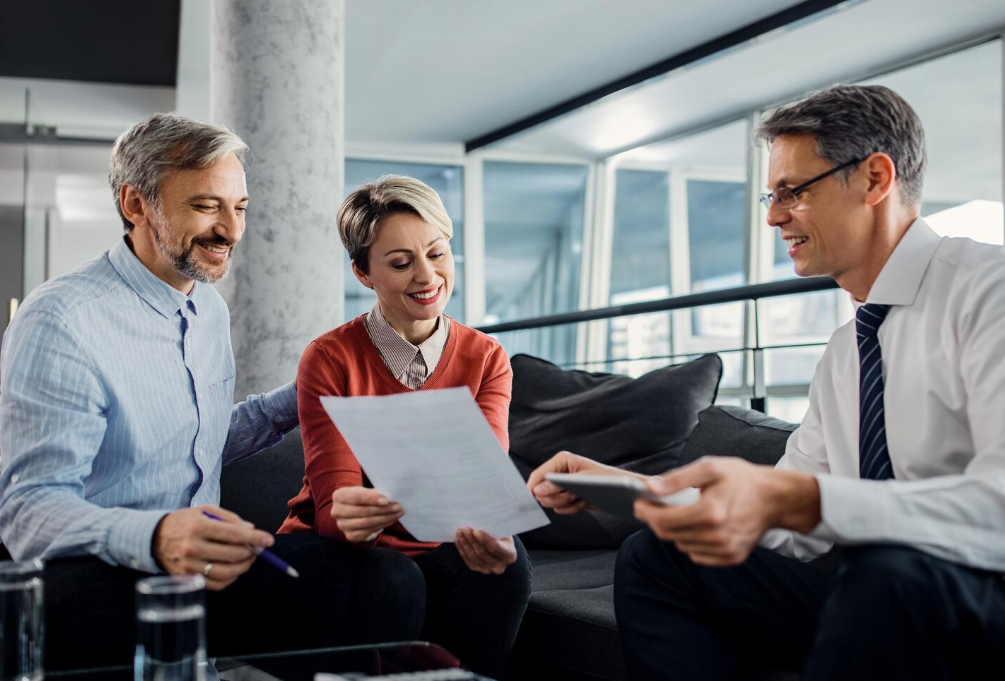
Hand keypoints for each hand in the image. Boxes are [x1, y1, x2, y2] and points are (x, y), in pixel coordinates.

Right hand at [152, 505, 271, 589]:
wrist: (154, 538)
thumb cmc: (184, 522)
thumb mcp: (204, 510)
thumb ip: (229, 518)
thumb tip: (250, 528)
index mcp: (198, 526)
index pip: (233, 534)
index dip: (254, 538)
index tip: (269, 540)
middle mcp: (192, 547)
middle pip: (232, 554)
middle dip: (251, 552)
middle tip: (257, 549)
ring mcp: (188, 565)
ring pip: (226, 572)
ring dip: (243, 567)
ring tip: (248, 559)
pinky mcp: (186, 578)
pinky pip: (215, 584)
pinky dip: (230, 579)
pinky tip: (234, 569)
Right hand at [330, 486, 404, 542]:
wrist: (353, 512)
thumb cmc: (361, 498)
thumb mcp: (365, 491)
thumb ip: (374, 493)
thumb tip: (389, 495)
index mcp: (339, 496)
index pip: (356, 498)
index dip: (372, 499)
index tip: (387, 500)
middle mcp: (337, 512)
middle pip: (363, 512)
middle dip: (383, 510)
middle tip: (399, 507)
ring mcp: (342, 526)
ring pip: (368, 523)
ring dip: (386, 518)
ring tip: (398, 513)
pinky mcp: (350, 536)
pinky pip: (369, 531)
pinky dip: (383, 525)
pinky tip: (392, 519)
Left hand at [455, 528, 516, 574]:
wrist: (499, 544)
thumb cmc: (501, 534)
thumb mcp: (502, 530)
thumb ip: (495, 527)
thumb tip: (480, 519)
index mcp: (509, 555)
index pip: (496, 548)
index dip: (485, 540)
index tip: (476, 530)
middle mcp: (500, 566)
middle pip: (482, 553)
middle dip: (472, 540)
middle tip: (465, 528)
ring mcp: (488, 570)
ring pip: (473, 556)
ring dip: (465, 543)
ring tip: (460, 531)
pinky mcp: (478, 569)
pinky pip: (467, 560)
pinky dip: (462, 549)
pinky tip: (458, 539)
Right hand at [526, 450, 639, 514]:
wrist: (620, 492)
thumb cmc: (605, 480)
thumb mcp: (581, 481)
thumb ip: (557, 485)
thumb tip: (537, 491)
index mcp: (561, 461)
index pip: (538, 475)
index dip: (534, 488)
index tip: (535, 500)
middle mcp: (560, 471)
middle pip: (541, 491)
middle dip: (556, 497)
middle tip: (573, 494)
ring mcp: (563, 484)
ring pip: (550, 501)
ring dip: (565, 503)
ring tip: (579, 497)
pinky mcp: (567, 495)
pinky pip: (559, 508)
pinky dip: (570, 508)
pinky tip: (581, 502)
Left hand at [633, 457, 819, 566]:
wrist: (775, 499)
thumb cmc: (742, 479)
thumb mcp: (709, 468)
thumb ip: (677, 479)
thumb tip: (650, 488)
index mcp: (710, 512)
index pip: (663, 520)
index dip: (646, 512)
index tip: (638, 503)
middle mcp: (717, 536)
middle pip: (669, 535)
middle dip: (656, 520)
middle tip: (652, 506)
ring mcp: (725, 550)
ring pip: (681, 545)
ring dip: (674, 531)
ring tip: (679, 513)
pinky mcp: (731, 558)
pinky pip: (697, 555)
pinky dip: (691, 541)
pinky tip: (697, 526)